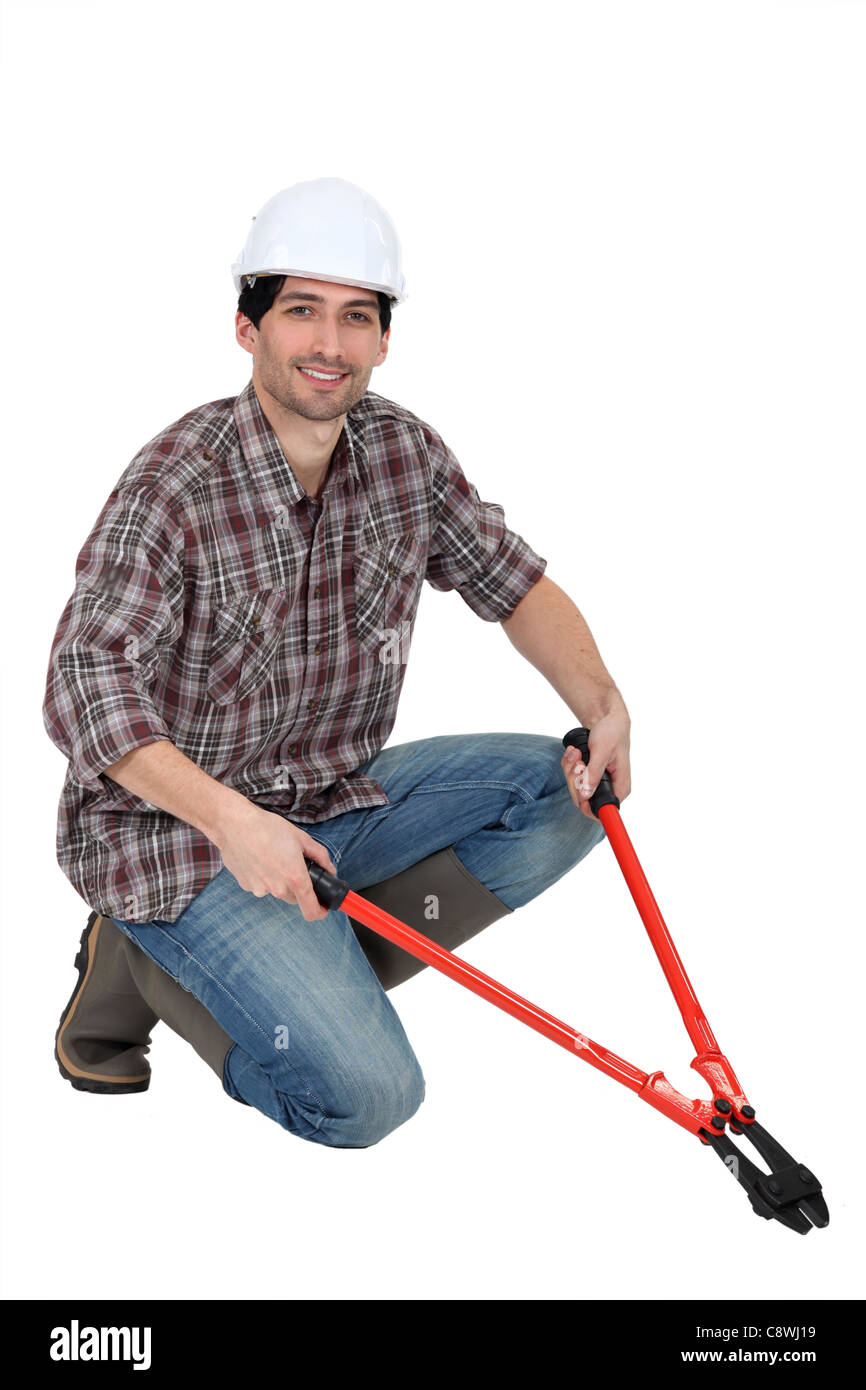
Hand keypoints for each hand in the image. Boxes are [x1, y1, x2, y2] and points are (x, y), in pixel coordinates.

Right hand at [215, 803, 336, 920]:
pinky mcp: (247, 886)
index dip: (321, 911)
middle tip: (294, 864)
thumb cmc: (267, 828)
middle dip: (299, 886)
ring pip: (278, 891)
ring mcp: (260, 890)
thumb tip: (330, 869)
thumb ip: (321, 856)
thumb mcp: (301, 838)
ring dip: (280, 880)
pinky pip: (262, 886)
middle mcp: (278, 889)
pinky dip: (264, 877)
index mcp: (295, 878)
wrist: (234, 825)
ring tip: (273, 856)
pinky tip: (259, 859)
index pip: (312, 910)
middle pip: (295, 898)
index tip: (324, 907)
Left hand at [560, 705, 631, 823]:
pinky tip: (573, 752)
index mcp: (621, 786)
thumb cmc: (612, 732)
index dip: (588, 807)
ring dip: (570, 769)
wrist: (607, 719)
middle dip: (575, 779)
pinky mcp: (588, 776)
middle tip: (578, 762)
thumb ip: (594, 774)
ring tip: (576, 753)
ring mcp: (597, 783)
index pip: (604, 811)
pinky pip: (572, 778)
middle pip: (583, 799)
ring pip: (575, 788)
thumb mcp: (602, 751)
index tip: (579, 793)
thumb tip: (585, 795)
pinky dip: (569, 764)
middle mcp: (610, 788)